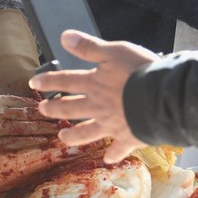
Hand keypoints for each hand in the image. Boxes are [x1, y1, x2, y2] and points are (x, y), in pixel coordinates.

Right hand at [0, 92, 61, 154]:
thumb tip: (20, 105)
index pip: (23, 102)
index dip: (40, 106)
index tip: (53, 108)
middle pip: (29, 115)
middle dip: (47, 118)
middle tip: (64, 119)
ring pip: (26, 129)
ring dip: (44, 130)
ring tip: (58, 131)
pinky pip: (15, 143)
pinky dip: (30, 142)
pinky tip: (42, 141)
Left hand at [29, 30, 156, 162]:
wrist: (163, 98)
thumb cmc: (141, 72)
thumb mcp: (114, 51)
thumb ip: (89, 47)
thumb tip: (64, 38)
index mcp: (94, 83)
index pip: (65, 81)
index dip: (48, 81)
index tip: (34, 83)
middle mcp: (98, 105)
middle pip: (70, 108)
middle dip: (54, 109)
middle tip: (43, 109)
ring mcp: (112, 123)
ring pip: (87, 132)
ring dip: (74, 136)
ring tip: (63, 138)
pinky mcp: (129, 136)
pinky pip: (118, 148)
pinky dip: (113, 154)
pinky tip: (108, 160)